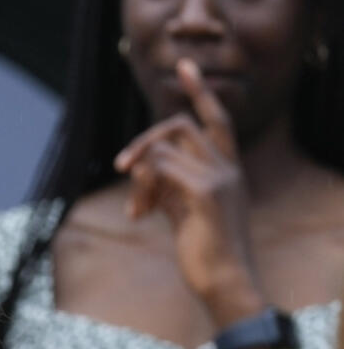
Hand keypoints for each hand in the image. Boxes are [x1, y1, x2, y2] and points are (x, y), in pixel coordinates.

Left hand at [114, 58, 262, 325]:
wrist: (224, 282)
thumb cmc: (203, 252)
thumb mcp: (181, 211)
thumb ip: (167, 185)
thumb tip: (141, 168)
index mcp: (227, 169)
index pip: (216, 120)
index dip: (199, 91)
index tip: (184, 65)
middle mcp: (228, 167)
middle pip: (180, 126)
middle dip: (143, 141)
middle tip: (120, 166)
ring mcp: (221, 178)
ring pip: (164, 148)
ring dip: (139, 174)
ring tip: (137, 209)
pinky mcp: (207, 193)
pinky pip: (161, 168)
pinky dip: (142, 187)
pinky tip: (139, 214)